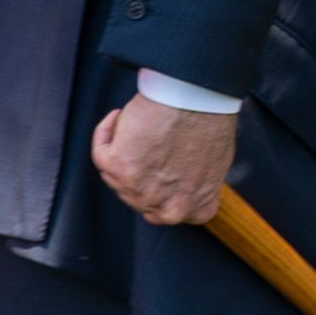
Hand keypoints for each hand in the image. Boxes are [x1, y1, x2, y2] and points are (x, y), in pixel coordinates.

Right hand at [91, 98, 235, 225]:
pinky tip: (119, 118)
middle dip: (137, 172)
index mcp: (195, 210)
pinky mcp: (117, 167)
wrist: (196, 101)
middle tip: (143, 146)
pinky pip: (101, 152)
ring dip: (124, 151)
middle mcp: (167, 209)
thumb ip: (193, 184)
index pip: (166, 212)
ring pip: (116, 177)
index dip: (157, 190)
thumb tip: (177, 180)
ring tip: (137, 127)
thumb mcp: (214, 167)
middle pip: (138, 196)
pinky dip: (107, 133)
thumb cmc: (211, 124)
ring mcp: (141, 191)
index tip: (155, 171)